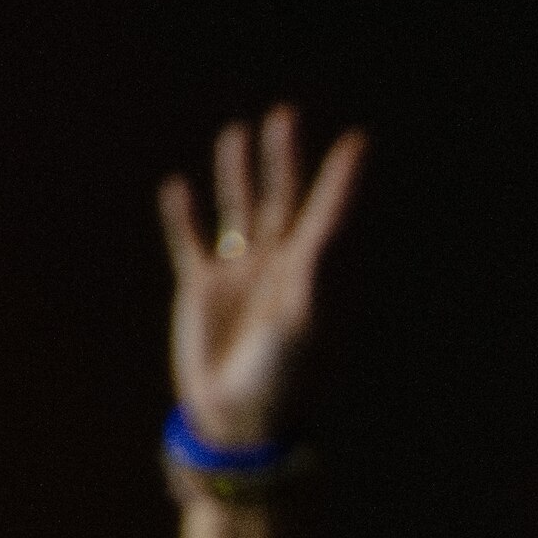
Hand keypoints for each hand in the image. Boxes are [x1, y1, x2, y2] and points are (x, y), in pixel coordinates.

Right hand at [157, 103, 365, 451]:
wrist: (240, 420)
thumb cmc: (282, 380)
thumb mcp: (304, 325)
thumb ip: (315, 275)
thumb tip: (329, 228)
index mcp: (311, 274)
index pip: (329, 213)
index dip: (343, 178)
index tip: (359, 141)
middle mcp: (279, 267)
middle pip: (284, 200)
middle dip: (284, 160)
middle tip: (285, 117)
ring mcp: (240, 275)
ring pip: (239, 211)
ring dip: (238, 174)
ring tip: (237, 133)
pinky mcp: (202, 290)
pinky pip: (190, 242)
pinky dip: (183, 215)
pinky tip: (178, 187)